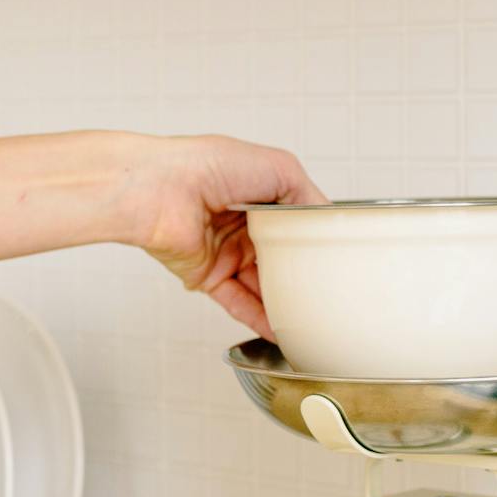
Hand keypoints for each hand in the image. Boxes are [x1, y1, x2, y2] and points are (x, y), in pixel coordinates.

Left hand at [119, 134, 326, 339]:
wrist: (159, 190)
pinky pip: (239, 302)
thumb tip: (327, 219)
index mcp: (258, 195)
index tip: (337, 259)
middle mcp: (241, 224)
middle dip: (302, 275)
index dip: (313, 240)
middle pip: (280, 258)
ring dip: (285, 301)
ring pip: (262, 285)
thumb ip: (309, 196)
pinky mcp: (208, 276)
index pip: (294, 224)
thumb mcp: (279, 168)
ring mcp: (225, 252)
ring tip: (312, 317)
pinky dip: (260, 318)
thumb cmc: (206, 166)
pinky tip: (282, 331)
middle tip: (330, 293)